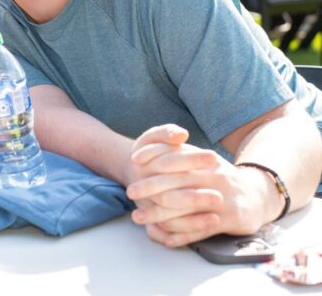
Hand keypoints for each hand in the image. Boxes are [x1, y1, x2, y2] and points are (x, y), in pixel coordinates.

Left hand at [125, 126, 276, 246]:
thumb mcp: (203, 160)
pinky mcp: (229, 219)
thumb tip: (146, 150)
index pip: (176, 154)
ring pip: (185, 207)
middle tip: (130, 191)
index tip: (132, 160)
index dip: (153, 155)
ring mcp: (222, 198)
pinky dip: (179, 235)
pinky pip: (199, 230)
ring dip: (158, 214)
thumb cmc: (219, 178)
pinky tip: (162, 237)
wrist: (258, 196)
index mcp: (205, 160)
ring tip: (138, 217)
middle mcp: (213, 176)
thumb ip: (178, 153)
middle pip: (177, 181)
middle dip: (150, 186)